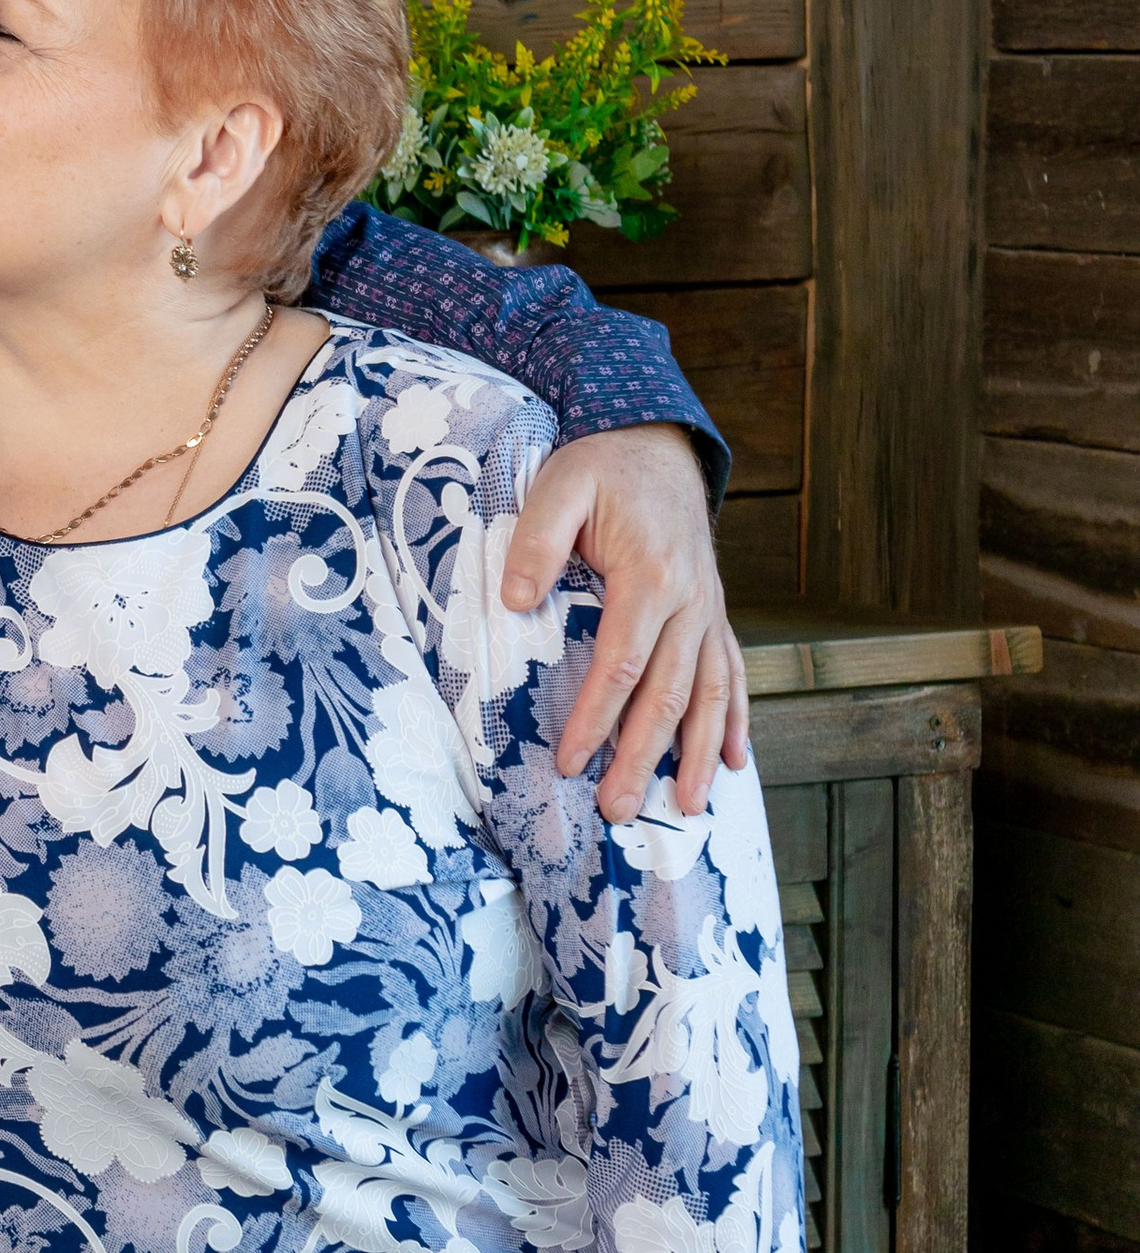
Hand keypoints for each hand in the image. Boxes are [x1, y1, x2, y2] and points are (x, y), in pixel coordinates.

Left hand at [503, 423, 747, 824]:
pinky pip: (731, 672)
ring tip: (689, 807)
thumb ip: (537, 539)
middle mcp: (690, 600)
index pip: (622, 662)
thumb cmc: (603, 468)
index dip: (596, 717)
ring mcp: (708, 609)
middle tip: (619, 809)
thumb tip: (515, 600)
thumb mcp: (560, 484)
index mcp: (650, 574)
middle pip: (668, 692)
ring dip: (700, 754)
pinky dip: (735, 717)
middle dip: (645, 756)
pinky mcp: (713, 613)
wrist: (657, 444)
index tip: (570, 761)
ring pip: (708, 692)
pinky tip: (736, 760)